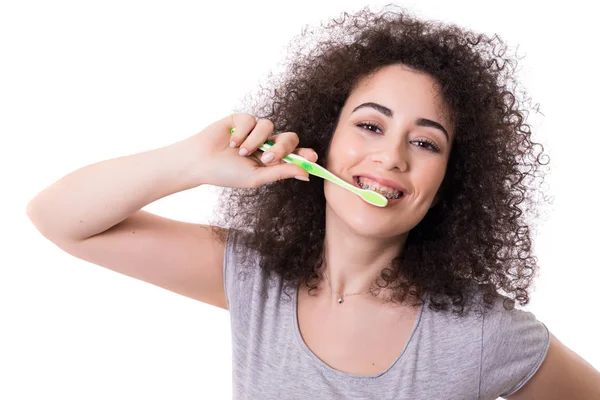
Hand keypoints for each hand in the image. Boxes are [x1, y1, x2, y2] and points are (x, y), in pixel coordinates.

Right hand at [186, 113, 317, 187]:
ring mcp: (254, 130)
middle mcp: (266, 143)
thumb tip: (306, 174)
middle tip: (268, 158)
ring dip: (255, 141)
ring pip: (269, 126)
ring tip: (240, 152)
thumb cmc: (226, 174)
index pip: (295, 154)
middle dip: (282, 147)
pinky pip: (251, 119)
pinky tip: (231, 142)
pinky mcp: (241, 120)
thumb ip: (281, 173)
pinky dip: (242, 132)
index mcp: (272, 159)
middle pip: (288, 137)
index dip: (306, 154)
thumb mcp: (256, 177)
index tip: (313, 158)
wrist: (200, 162)